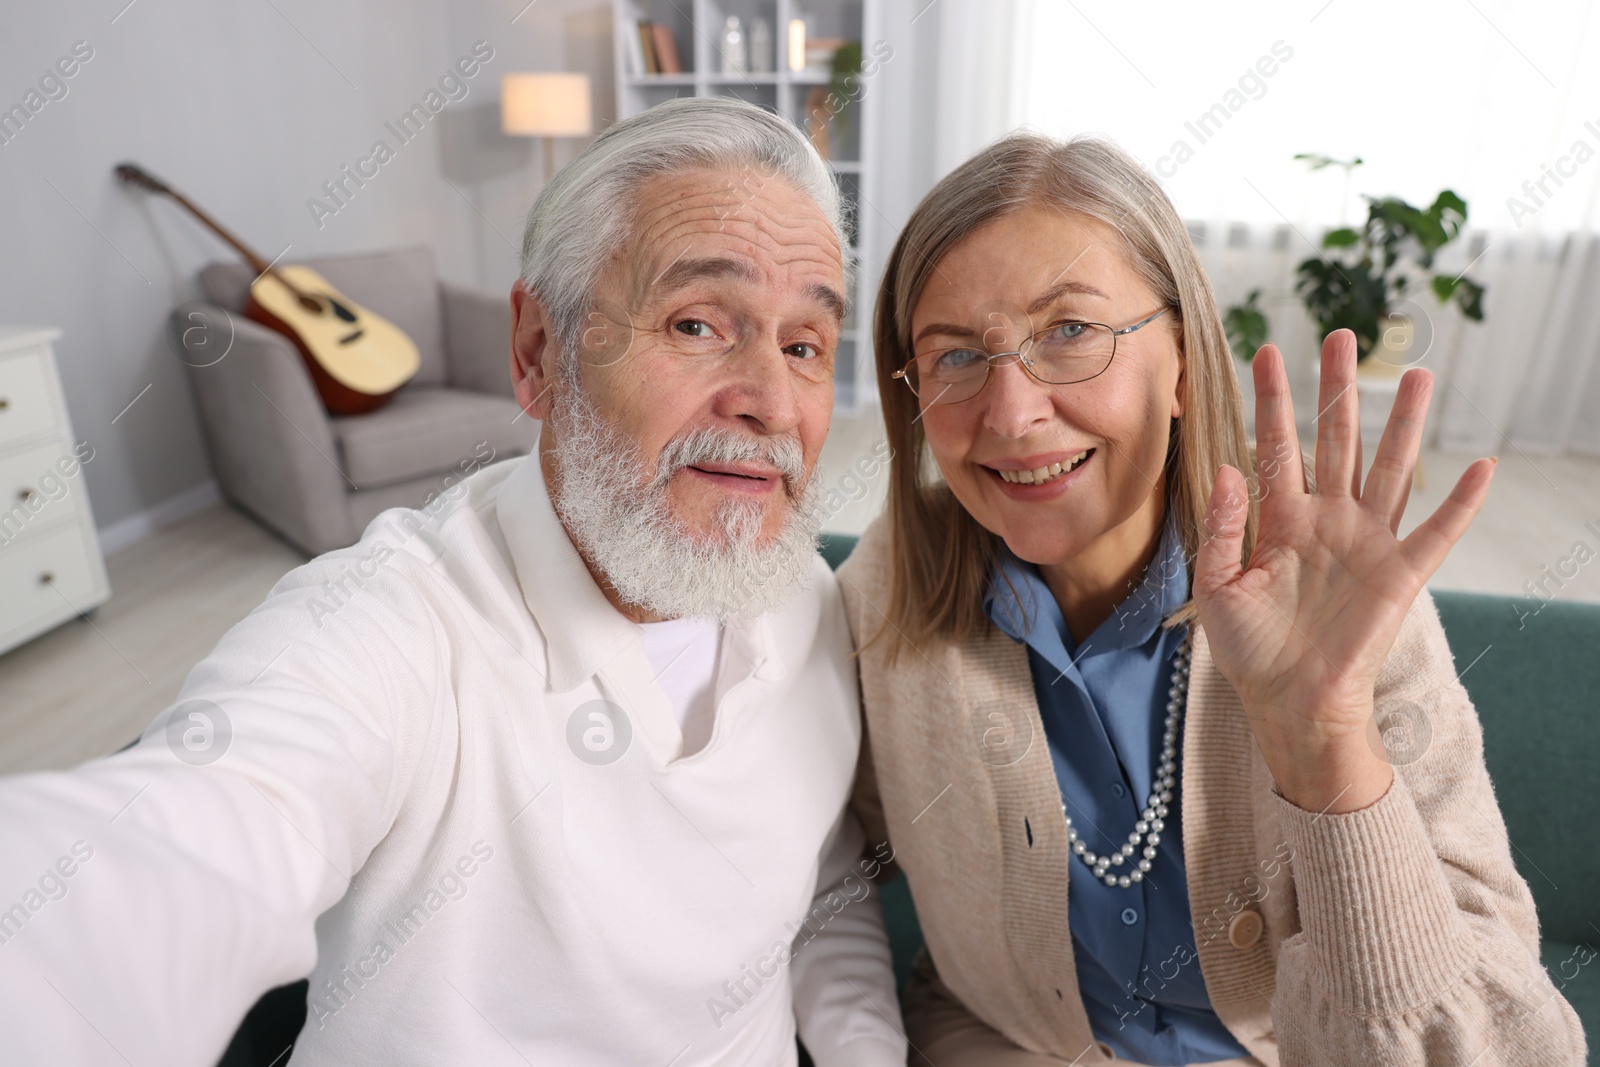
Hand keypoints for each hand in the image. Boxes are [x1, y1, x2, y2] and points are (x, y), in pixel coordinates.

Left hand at [1192, 330, 1495, 813]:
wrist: (1288, 702)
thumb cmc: (1249, 649)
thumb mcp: (1216, 588)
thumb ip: (1221, 529)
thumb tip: (1229, 470)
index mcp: (1280, 520)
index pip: (1275, 447)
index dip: (1271, 401)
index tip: (1263, 352)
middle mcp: (1327, 520)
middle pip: (1337, 439)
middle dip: (1337, 389)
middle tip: (1342, 336)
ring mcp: (1366, 542)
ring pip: (1390, 467)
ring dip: (1404, 422)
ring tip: (1416, 373)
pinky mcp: (1399, 575)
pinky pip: (1437, 533)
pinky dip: (1461, 503)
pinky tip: (1483, 468)